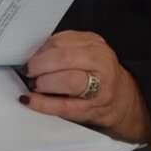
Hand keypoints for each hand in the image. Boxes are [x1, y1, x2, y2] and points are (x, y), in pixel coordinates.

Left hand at [22, 30, 150, 144]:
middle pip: (65, 59)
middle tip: (29, 71)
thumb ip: (61, 50)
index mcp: (95, 45)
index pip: (62, 41)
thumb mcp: (84, 53)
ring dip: (44, 82)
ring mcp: (100, 88)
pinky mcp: (93, 109)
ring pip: (69, 81)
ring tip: (34, 85)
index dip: (41, 50)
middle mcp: (101, 63)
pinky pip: (64, 106)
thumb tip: (31, 55)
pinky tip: (31, 100)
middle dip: (40, 65)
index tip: (29, 57)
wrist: (121, 99)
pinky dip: (43, 104)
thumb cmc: (96, 74)